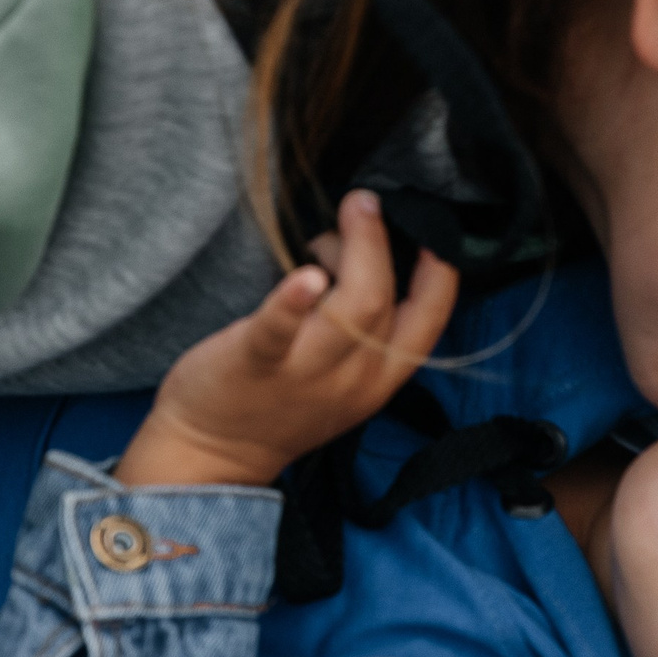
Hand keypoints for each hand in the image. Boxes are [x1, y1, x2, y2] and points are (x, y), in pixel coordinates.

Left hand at [117, 192, 459, 487]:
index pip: (429, 320)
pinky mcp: (257, 362)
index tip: (434, 233)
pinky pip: (280, 330)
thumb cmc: (281, 401)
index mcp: (380, 377)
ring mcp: (306, 373)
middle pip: (384, 300)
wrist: (215, 453)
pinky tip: (305, 277)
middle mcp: (353, 377)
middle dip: (377, 243)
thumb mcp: (345, 377)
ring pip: (352, 308)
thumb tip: (368, 252)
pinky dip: (294, 301)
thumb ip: (365, 329)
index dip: (442, 274)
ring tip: (339, 218)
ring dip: (351, 250)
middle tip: (361, 203)